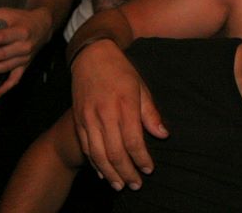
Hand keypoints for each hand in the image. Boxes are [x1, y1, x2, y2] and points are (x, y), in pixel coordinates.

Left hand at [0, 6, 54, 98]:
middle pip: (0, 54)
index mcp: (21, 31)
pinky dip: (6, 88)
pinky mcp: (25, 65)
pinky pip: (16, 79)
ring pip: (4, 67)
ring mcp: (26, 57)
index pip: (0, 38)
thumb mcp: (7, 12)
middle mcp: (25, 46)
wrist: (43, 25)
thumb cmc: (22, 18)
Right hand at [71, 40, 167, 189]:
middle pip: (115, 152)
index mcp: (124, 104)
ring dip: (110, 173)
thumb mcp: (141, 86)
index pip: (133, 140)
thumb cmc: (121, 70)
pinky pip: (86, 147)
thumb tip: (163, 135)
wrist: (91, 56)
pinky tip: (103, 173)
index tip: (149, 169)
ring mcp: (88, 118)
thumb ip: (150, 113)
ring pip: (98, 154)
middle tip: (136, 184)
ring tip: (120, 186)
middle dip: (126, 172)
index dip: (141, 158)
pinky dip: (95, 163)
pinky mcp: (78, 120)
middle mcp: (104, 113)